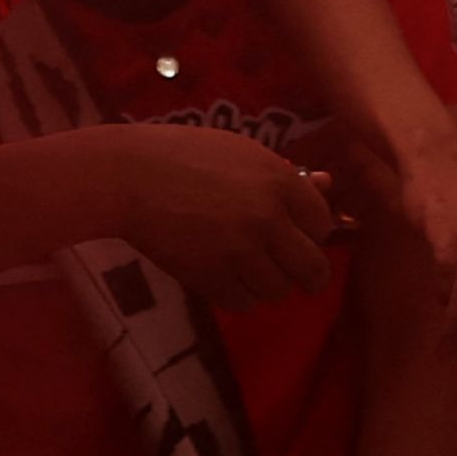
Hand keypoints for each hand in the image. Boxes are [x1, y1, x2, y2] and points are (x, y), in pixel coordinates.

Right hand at [103, 130, 339, 308]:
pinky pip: (245, 304)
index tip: (294, 229)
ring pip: (279, 292)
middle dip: (305, 271)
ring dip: (268, 283)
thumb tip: (327, 186)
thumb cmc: (185, 153)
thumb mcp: (241, 152)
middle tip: (287, 265)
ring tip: (247, 266)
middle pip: (314, 271)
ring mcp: (240, 253)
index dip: (311, 230)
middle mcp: (268, 220)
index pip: (324, 225)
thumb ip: (285, 175)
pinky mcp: (212, 278)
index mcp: (280, 182)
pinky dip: (239, 295)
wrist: (129, 175)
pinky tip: (225, 274)